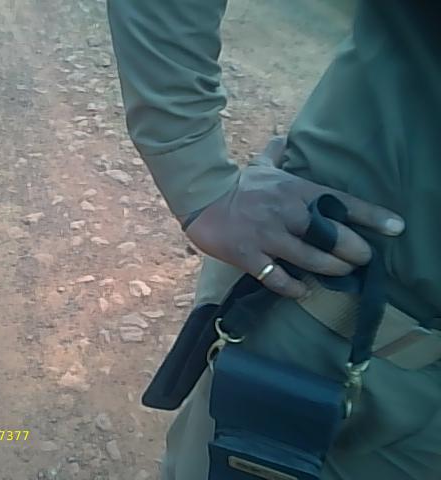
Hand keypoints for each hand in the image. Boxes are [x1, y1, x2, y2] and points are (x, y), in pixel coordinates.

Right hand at [184, 136, 404, 298]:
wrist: (201, 201)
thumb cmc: (236, 185)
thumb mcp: (259, 167)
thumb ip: (275, 154)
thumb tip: (282, 138)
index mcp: (295, 189)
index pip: (340, 201)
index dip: (370, 215)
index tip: (395, 226)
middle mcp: (287, 212)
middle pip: (332, 236)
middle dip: (355, 251)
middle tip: (363, 259)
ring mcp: (268, 236)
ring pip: (311, 259)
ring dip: (331, 270)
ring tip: (341, 274)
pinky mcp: (250, 256)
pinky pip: (278, 278)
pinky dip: (294, 288)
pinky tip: (303, 290)